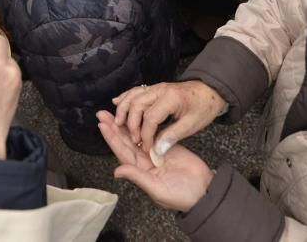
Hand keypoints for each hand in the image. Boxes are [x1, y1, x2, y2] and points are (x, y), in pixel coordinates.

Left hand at [97, 110, 213, 211]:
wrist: (204, 191)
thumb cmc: (182, 196)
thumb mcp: (157, 189)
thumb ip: (138, 177)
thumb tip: (117, 172)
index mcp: (140, 171)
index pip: (122, 152)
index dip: (112, 139)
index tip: (102, 125)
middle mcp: (145, 161)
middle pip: (126, 141)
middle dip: (114, 127)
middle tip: (102, 113)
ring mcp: (155, 153)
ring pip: (137, 136)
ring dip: (126, 124)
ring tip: (115, 111)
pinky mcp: (167, 146)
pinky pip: (152, 134)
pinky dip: (143, 124)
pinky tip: (136, 115)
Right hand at [112, 81, 226, 154]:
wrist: (210, 90)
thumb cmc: (203, 107)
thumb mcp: (192, 125)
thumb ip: (173, 136)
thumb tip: (157, 150)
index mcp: (171, 99)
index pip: (151, 117)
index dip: (146, 134)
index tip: (146, 147)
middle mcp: (160, 90)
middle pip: (137, 105)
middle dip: (131, 123)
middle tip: (133, 139)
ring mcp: (156, 88)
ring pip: (132, 96)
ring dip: (123, 109)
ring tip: (116, 123)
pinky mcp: (154, 88)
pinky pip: (135, 91)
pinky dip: (125, 97)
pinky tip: (116, 102)